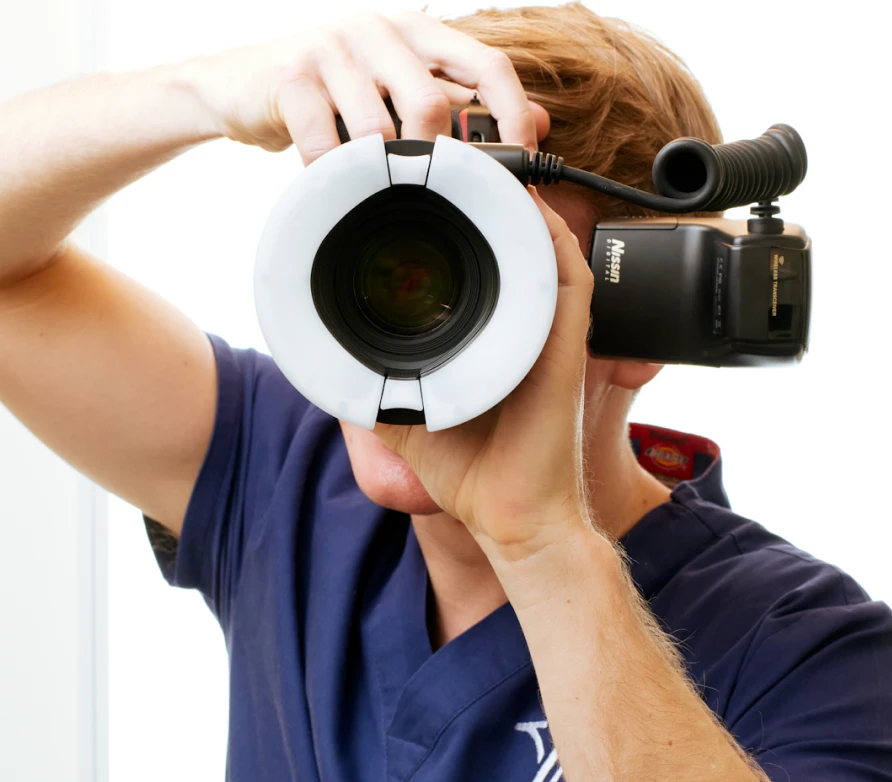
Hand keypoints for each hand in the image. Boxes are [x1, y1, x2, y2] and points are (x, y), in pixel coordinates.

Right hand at [183, 10, 543, 163]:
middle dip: (435, 157)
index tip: (523, 159)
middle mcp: (378, 29)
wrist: (237, 84)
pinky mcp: (290, 75)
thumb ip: (461, 101)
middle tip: (430, 188)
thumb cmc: (329, 91)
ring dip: (376, 169)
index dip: (513, 112)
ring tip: (369, 183)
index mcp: (416, 30)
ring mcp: (331, 48)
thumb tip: (539, 120)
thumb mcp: (398, 87)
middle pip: (432, 101)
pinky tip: (330, 177)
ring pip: (378, 125)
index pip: (486, 63)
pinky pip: (325, 139)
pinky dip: (332, 171)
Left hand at [371, 190, 596, 560]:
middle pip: (502, 233)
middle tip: (428, 155)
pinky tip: (515, 195)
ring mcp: (545, 322)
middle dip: (471, 190)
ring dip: (506, 193)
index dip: (440, 216)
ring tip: (466, 157)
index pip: (469, 256)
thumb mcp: (399, 415)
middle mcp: (519, 316)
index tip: (401, 185)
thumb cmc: (466, 469)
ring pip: (536, 234)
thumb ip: (369, 383)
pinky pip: (566, 267)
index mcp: (487, 328)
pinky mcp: (568, 336)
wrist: (509, 516)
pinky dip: (543, 226)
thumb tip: (323, 356)